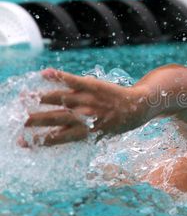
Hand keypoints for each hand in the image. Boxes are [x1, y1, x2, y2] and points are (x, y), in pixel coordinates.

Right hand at [23, 68, 143, 145]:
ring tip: (24, 97)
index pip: (56, 137)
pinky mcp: (93, 86)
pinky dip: (59, 77)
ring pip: (60, 99)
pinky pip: (74, 81)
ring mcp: (88, 100)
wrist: (138, 108)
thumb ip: (78, 135)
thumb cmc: (116, 123)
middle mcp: (85, 117)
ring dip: (41, 98)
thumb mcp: (99, 135)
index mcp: (85, 132)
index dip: (38, 140)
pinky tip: (45, 74)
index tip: (21, 142)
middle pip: (55, 119)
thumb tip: (56, 139)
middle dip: (35, 120)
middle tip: (19, 120)